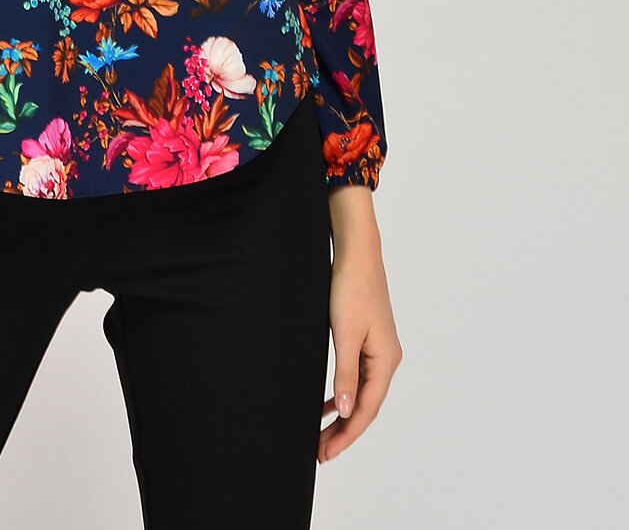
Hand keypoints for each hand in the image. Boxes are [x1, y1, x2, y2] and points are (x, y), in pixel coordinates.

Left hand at [318, 224, 401, 462]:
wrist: (356, 254)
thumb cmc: (352, 289)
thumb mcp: (345, 334)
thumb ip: (345, 374)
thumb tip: (346, 411)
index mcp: (386, 361)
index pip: (366, 409)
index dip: (347, 434)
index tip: (327, 452)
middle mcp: (387, 359)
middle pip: (365, 405)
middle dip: (343, 430)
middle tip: (320, 451)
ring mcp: (378, 349)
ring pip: (360, 392)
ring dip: (342, 413)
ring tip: (321, 434)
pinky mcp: (367, 339)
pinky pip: (356, 376)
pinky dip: (343, 391)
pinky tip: (329, 402)